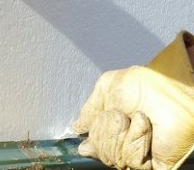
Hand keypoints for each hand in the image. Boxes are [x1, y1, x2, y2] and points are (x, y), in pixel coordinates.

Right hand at [72, 31, 193, 168]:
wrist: (171, 88)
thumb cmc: (146, 85)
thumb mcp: (106, 88)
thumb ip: (89, 109)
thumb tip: (76, 128)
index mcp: (110, 127)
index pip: (89, 143)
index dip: (93, 131)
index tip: (105, 115)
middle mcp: (121, 142)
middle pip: (97, 151)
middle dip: (106, 129)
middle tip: (121, 114)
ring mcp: (135, 154)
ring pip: (112, 157)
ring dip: (120, 133)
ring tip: (137, 117)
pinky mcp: (151, 163)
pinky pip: (130, 161)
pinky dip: (135, 140)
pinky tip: (144, 126)